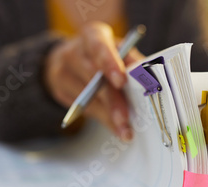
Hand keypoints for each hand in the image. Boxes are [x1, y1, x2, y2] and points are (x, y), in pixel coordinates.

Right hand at [44, 22, 143, 140]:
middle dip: (112, 100)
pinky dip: (103, 119)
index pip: (99, 47)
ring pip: (88, 99)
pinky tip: (114, 128)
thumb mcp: (117, 50)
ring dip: (109, 116)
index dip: (109, 64)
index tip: (121, 81)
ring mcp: (63, 72)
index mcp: (92, 36)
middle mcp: (74, 52)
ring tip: (125, 130)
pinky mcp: (60, 91)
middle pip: (93, 77)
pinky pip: (84, 109)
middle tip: (125, 118)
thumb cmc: (101, 54)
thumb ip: (131, 62)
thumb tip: (147, 78)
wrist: (67, 59)